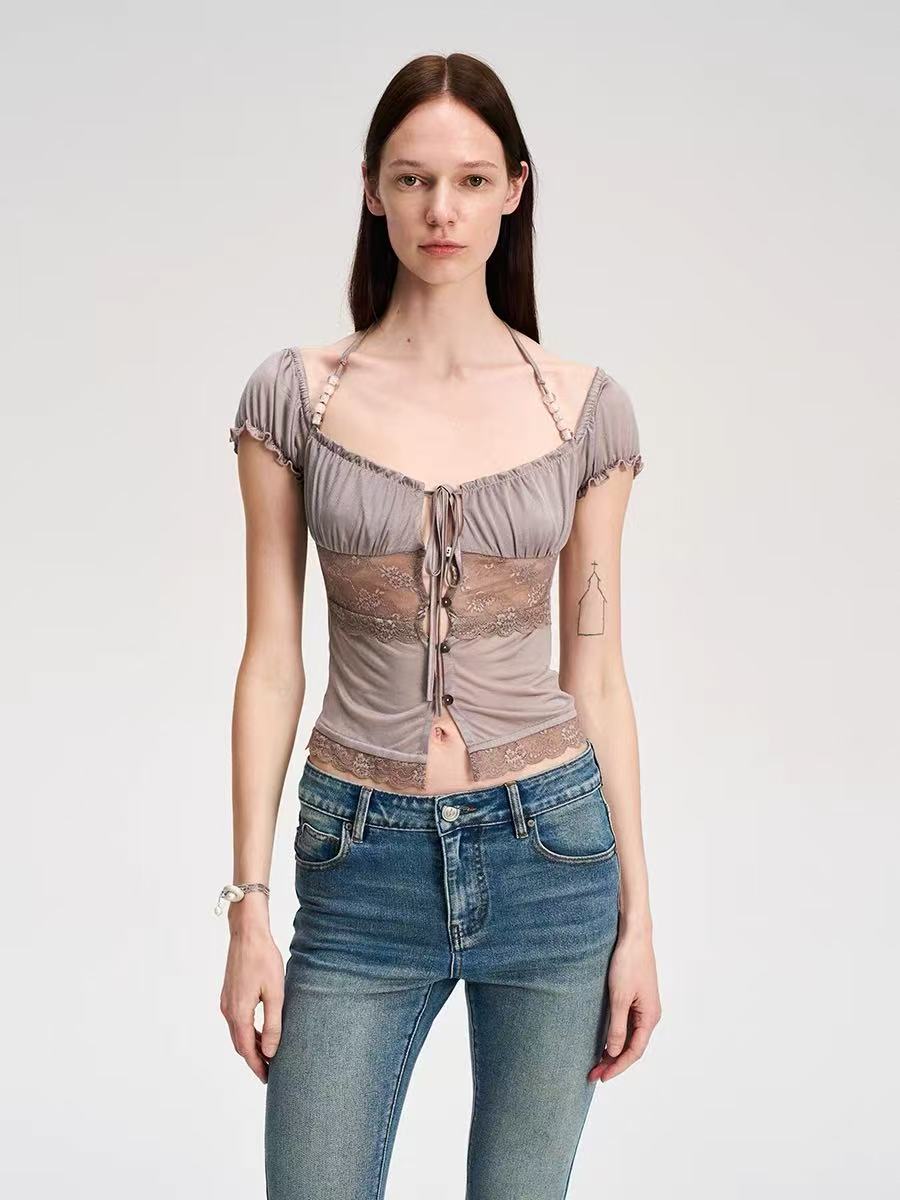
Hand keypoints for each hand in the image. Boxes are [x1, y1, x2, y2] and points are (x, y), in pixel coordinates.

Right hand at [219, 925, 284, 1081]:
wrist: (247, 933)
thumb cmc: (264, 959)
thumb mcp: (275, 993)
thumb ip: (273, 1024)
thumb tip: (272, 1051)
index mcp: (239, 1013)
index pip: (247, 1050)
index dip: (257, 1066)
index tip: (267, 1079)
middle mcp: (228, 1010)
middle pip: (240, 1044)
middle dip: (254, 1059)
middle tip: (269, 1072)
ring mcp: (226, 1002)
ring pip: (238, 1033)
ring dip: (251, 1045)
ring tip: (268, 1054)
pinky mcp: (229, 994)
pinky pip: (237, 1021)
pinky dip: (248, 1032)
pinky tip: (261, 1031)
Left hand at [588, 926, 660, 1082]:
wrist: (634, 935)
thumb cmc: (628, 963)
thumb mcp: (619, 997)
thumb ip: (617, 1027)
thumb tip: (614, 1052)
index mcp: (650, 1017)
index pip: (634, 1051)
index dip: (618, 1066)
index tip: (601, 1077)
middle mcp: (649, 1015)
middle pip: (632, 1046)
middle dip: (613, 1062)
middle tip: (593, 1074)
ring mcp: (643, 1006)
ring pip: (628, 1036)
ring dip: (613, 1050)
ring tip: (595, 1061)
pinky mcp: (635, 998)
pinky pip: (626, 1024)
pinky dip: (615, 1035)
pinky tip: (602, 1040)